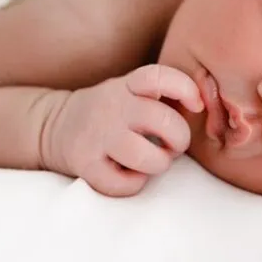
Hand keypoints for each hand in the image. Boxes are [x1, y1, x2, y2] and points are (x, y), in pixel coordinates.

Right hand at [41, 64, 203, 196]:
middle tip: (172, 145)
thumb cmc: (110, 113)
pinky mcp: (85, 163)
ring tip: (150, 161)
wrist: (54, 127)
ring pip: (148, 158)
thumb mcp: (129, 91)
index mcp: (127, 86)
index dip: (185, 89)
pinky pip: (125, 185)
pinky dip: (133, 184)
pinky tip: (126, 173)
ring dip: (158, 164)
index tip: (196, 105)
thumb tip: (207, 106)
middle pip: (163, 122)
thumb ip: (162, 95)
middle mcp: (112, 106)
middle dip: (179, 139)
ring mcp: (97, 135)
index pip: (159, 76)